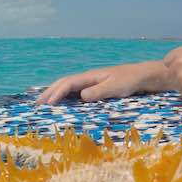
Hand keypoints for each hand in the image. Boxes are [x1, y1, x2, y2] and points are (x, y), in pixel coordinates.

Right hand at [36, 61, 171, 104]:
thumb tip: (81, 96)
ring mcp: (92, 82)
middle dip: (49, 93)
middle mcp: (89, 78)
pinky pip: (76, 91)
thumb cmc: (131, 81)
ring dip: (55, 94)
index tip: (48, 105)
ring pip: (68, 87)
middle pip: (64, 83)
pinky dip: (65, 96)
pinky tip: (62, 103)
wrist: (144, 76)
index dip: (56, 94)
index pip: (68, 84)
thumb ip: (98, 92)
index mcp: (91, 76)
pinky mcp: (96, 88)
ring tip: (43, 104)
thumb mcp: (115, 87)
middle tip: (36, 105)